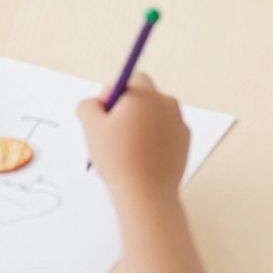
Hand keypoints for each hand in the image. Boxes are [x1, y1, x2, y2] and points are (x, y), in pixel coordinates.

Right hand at [78, 73, 189, 200]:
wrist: (146, 193)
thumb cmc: (118, 158)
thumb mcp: (92, 128)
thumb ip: (88, 106)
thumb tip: (93, 103)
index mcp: (144, 95)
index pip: (132, 79)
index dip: (115, 92)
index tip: (105, 112)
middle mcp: (166, 103)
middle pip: (145, 96)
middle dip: (128, 107)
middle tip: (112, 130)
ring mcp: (179, 123)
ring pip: (156, 114)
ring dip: (142, 123)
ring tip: (126, 148)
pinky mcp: (184, 142)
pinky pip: (166, 132)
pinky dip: (155, 138)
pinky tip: (142, 157)